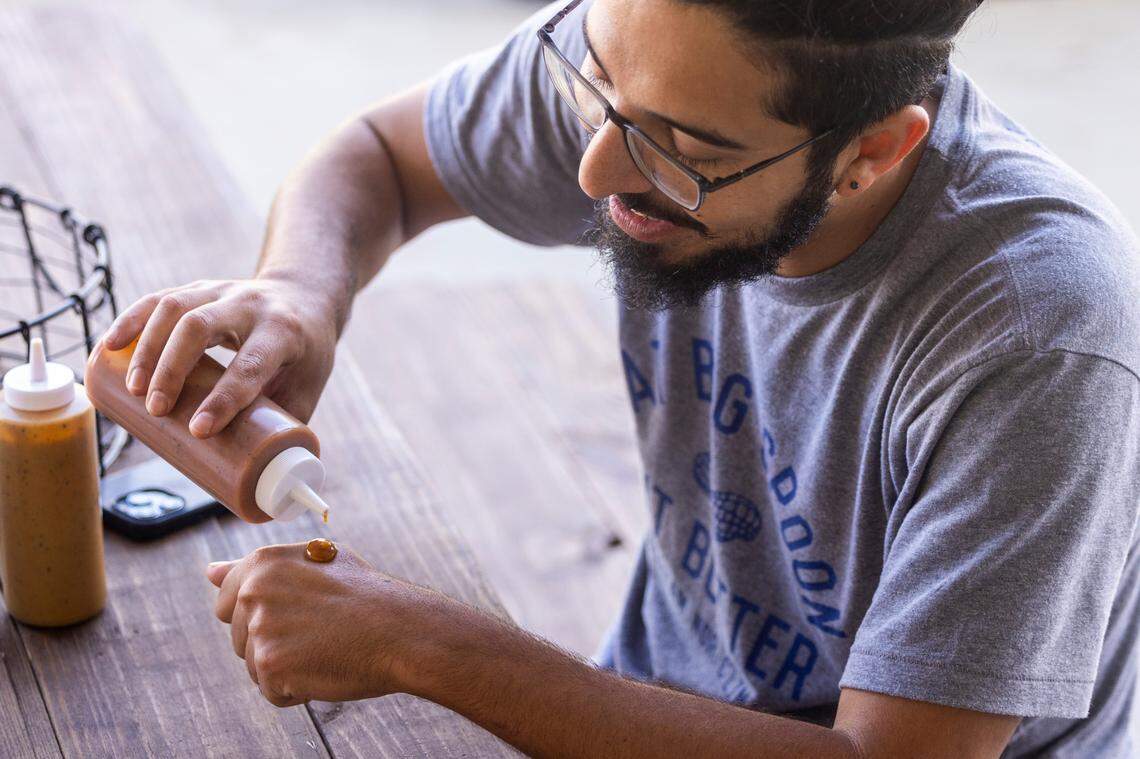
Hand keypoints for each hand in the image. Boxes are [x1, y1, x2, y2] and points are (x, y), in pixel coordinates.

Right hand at [103, 276, 337, 436]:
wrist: (306, 298)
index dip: (224, 398)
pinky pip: (159, 298)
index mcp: (284, 332)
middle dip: (172, 369)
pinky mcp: (199, 289)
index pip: (250, 363)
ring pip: (176, 307)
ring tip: (132, 389)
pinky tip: (111, 344)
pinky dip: (132, 319)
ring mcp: (222, 291)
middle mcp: (251, 304)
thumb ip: (282, 426)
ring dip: (148, 348)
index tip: (198, 431)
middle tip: (156, 410)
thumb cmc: (306, 354)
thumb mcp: (308, 387)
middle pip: (201, 327)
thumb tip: (252, 478)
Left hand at [206, 542, 426, 706]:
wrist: (400, 629)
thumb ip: (260, 569)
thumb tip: (209, 573)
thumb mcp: (316, 562)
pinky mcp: (270, 665)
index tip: (292, 617)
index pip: (228, 600)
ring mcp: (260, 629)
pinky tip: (325, 668)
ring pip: (255, 667)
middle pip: (241, 638)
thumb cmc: (367, 595)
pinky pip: (273, 692)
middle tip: (320, 631)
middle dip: (274, 643)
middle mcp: (254, 592)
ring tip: (325, 648)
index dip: (262, 615)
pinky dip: (297, 690)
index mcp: (263, 562)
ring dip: (286, 668)